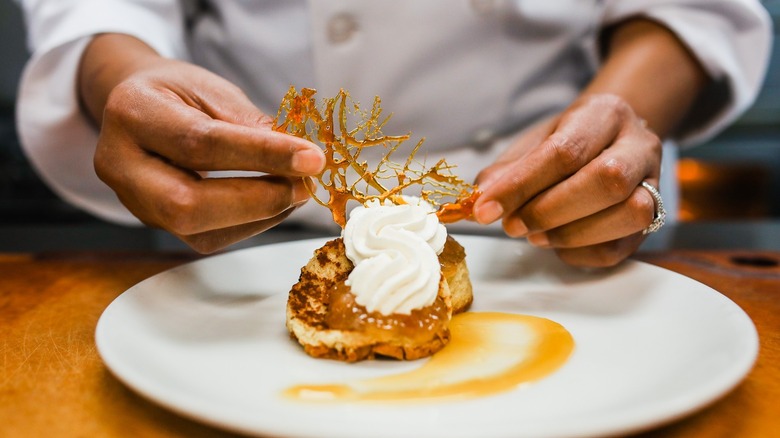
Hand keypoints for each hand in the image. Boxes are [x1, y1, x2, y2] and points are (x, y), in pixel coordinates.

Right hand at [82, 36, 324, 252]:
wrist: (136, 106)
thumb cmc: (177, 93)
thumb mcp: (212, 89)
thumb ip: (249, 124)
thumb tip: (299, 159)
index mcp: (133, 112)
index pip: (201, 143)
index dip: (263, 155)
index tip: (312, 159)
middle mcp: (120, 164)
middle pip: (187, 203)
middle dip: (257, 200)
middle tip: (304, 185)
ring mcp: (133, 201)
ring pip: (197, 229)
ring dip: (259, 215)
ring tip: (295, 190)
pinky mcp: (155, 224)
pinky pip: (206, 239)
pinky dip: (249, 225)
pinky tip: (273, 204)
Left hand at [473, 94, 661, 266]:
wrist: (611, 137)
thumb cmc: (568, 141)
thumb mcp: (534, 142)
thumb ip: (507, 170)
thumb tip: (480, 199)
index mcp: (604, 114)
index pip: (565, 151)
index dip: (521, 185)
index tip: (486, 209)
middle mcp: (639, 145)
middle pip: (607, 180)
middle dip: (550, 210)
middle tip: (512, 225)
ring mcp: (654, 182)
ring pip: (630, 213)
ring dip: (571, 233)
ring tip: (534, 235)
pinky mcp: (655, 218)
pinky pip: (624, 246)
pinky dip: (583, 252)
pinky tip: (557, 244)